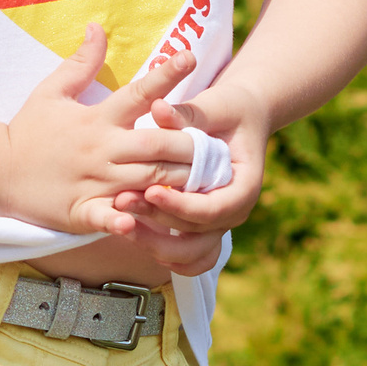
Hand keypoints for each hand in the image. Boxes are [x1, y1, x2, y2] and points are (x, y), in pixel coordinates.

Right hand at [0, 29, 202, 237]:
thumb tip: (97, 26)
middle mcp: (101, 149)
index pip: (139, 92)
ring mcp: (93, 181)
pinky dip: (123, 220)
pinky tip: (140, 223)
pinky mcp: (81, 210)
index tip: (192, 57)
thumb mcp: (52, 91)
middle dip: (190, 144)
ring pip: (146, 182)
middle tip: (219, 144)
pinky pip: (106, 217)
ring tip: (208, 184)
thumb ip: (81, 62)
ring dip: (177, 182)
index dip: (167, 74)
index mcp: (98, 119)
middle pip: (156, 143)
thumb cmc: (29, 131)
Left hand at [125, 77, 270, 242]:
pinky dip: (164, 255)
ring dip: (154, 244)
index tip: (149, 191)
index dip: (180, 205)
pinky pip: (187, 258)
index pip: (213, 208)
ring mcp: (219, 225)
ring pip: (189, 254)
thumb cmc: (227, 110)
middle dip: (158, 221)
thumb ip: (187, 115)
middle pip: (197, 234)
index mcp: (245, 185)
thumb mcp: (213, 107)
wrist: (238, 120)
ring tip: (121, 222)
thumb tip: (157, 108)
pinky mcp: (203, 229)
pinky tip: (134, 238)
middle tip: (122, 201)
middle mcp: (234, 211)